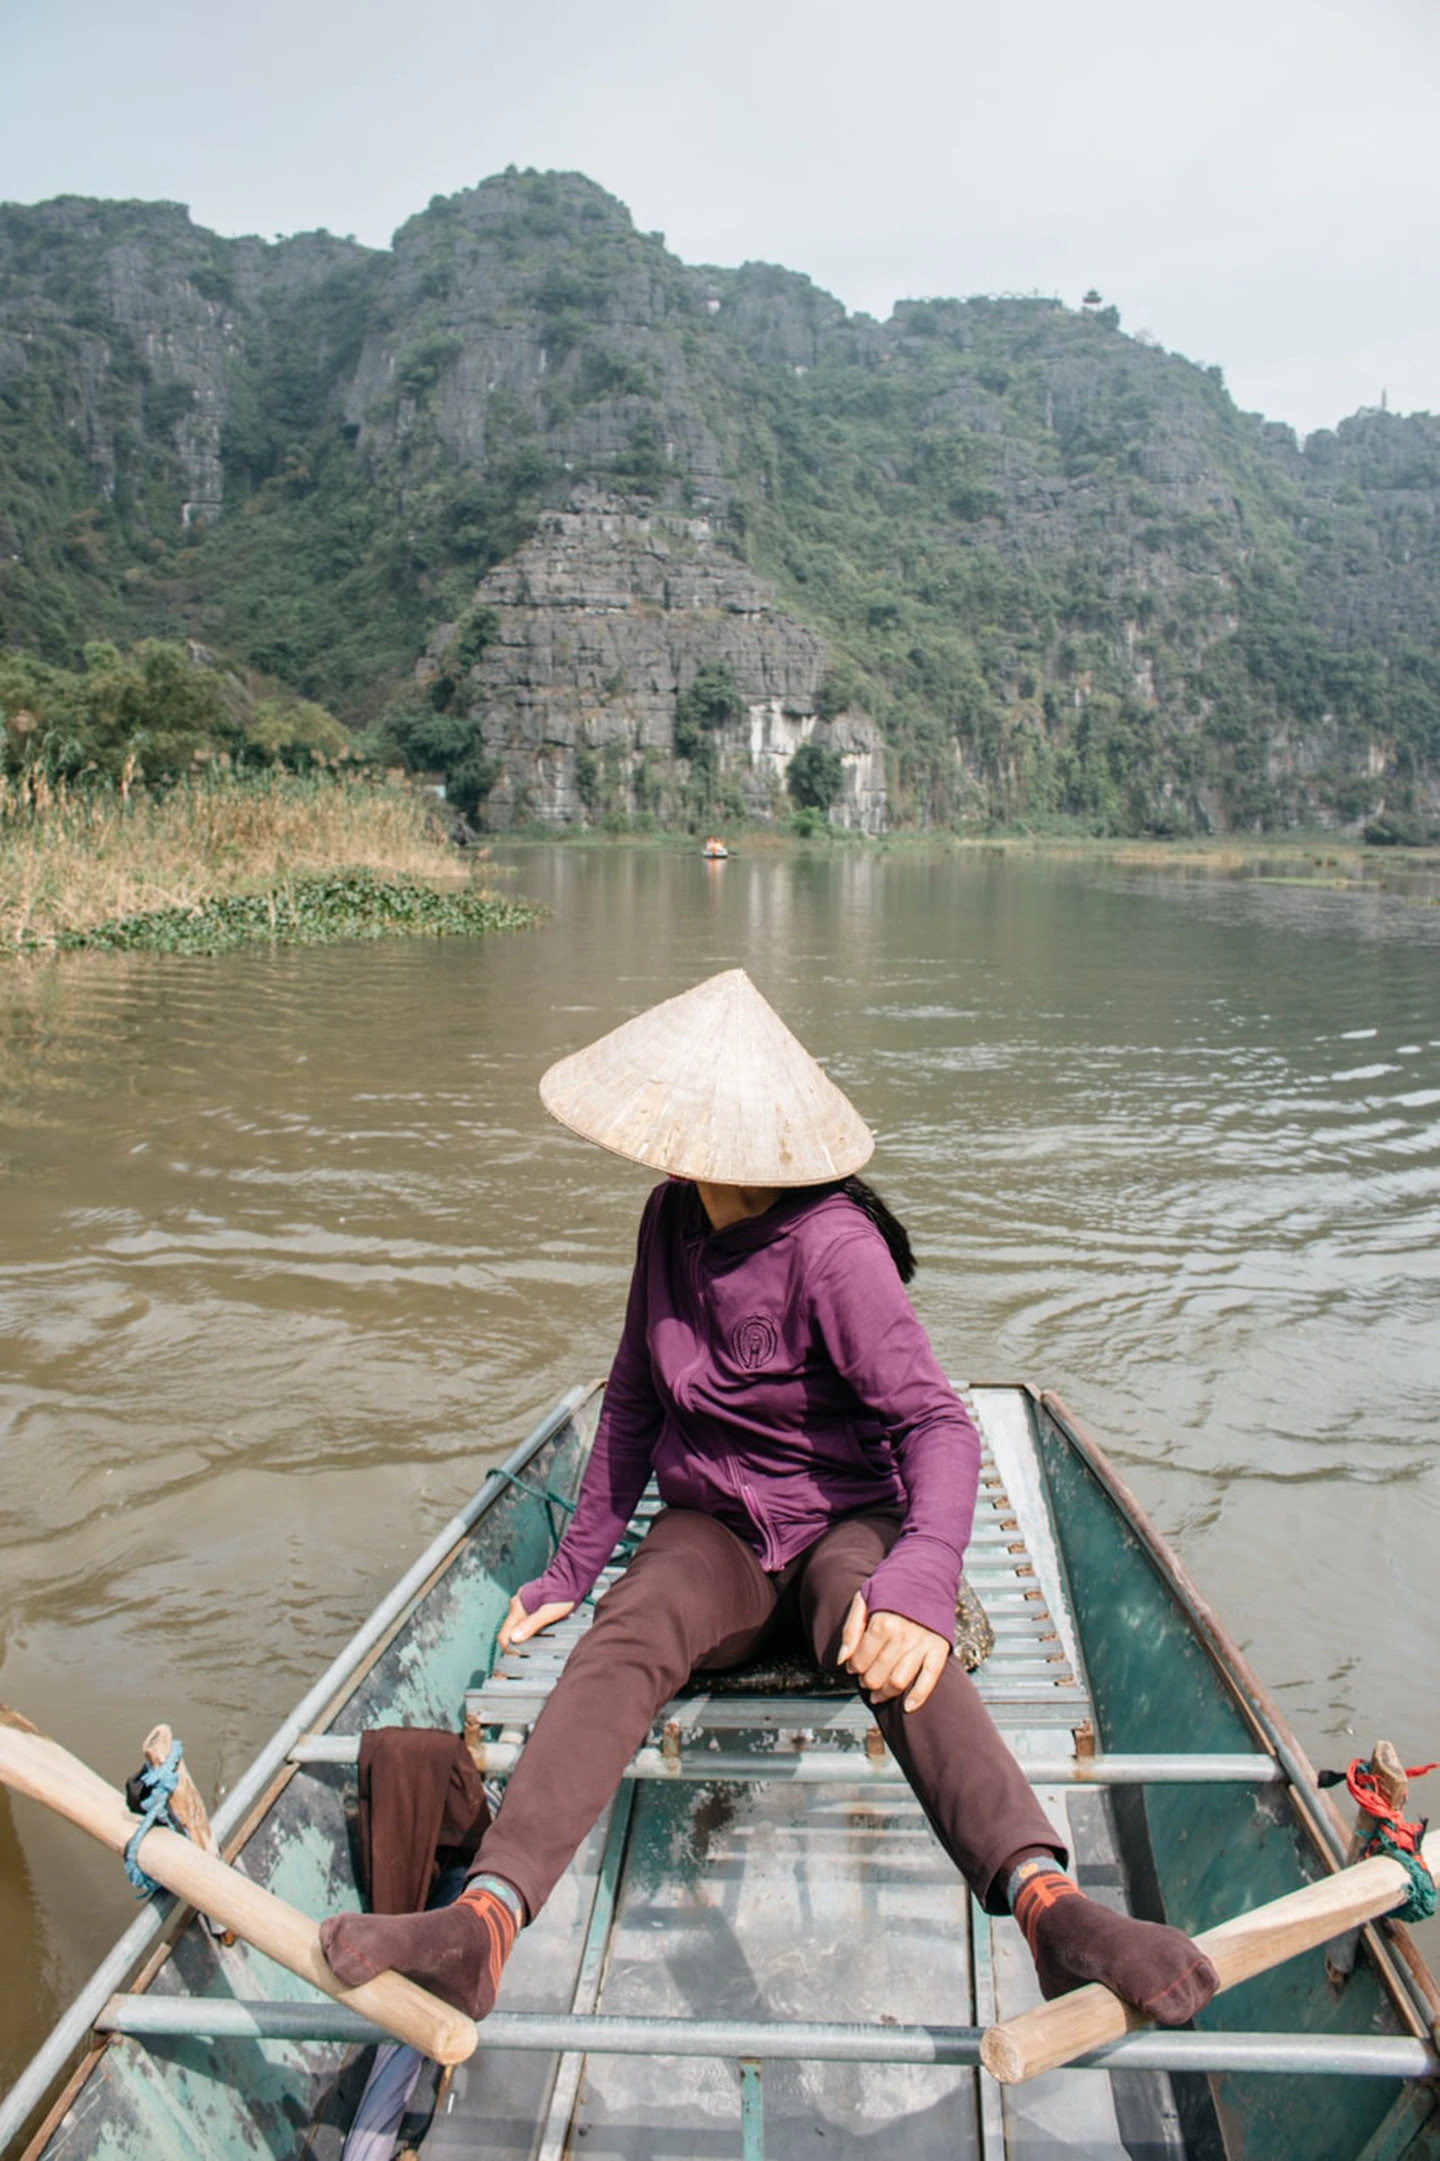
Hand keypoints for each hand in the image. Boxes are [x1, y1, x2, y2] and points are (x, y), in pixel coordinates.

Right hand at [497, 1593, 574, 1654]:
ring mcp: (522, 1602)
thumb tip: (514, 1638)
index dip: (508, 1648)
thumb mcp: (549, 1612)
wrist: (570, 1578)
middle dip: (517, 1641)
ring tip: (539, 1638)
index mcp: (518, 1607)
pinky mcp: (528, 1601)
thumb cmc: (563, 1594)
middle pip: (510, 1630)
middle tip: (531, 1649)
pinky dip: (529, 1626)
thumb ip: (531, 1625)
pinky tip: (541, 1628)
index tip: (519, 1654)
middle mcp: (516, 1604)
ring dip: (524, 1634)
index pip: (503, 1634)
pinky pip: (523, 1618)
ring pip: (517, 1624)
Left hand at [838, 1593, 949, 1712]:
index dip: (853, 1668)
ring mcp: (922, 1644)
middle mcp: (902, 1636)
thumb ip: (850, 1629)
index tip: (853, 1667)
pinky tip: (907, 1706)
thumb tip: (841, 1661)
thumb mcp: (864, 1599)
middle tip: (865, 1680)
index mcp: (882, 1623)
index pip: (860, 1660)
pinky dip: (918, 1696)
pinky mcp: (939, 1649)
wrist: (926, 1574)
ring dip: (885, 1693)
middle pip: (877, 1675)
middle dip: (867, 1682)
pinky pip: (929, 1679)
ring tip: (878, 1692)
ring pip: (898, 1681)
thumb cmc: (892, 1587)